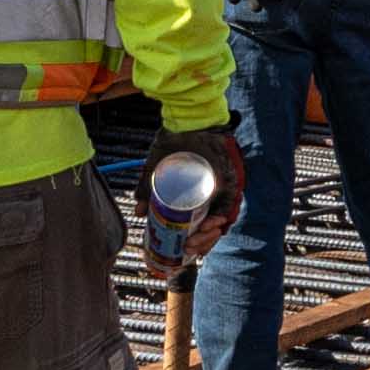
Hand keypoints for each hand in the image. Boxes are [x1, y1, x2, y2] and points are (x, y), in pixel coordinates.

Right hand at [146, 124, 245, 269]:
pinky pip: (229, 205)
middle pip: (212, 229)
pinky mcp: (229, 181)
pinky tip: (211, 225)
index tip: (182, 247)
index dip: (195, 242)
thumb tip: (139, 212)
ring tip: (195, 239)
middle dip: (201, 244)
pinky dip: (221, 218)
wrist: (187, 121)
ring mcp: (223, 189)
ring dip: (210, 236)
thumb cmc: (173, 142)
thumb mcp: (155, 169)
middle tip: (188, 246)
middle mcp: (213, 195)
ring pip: (222, 221)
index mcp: (197, 196)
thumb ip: (145, 189)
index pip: (200, 225)